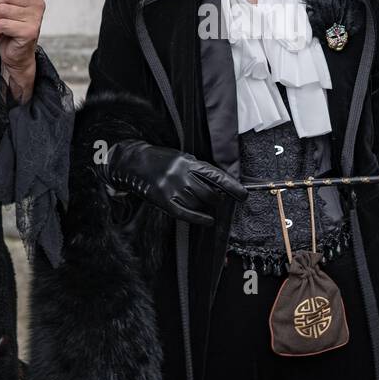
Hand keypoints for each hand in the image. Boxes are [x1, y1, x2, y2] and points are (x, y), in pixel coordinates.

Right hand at [98, 140, 247, 226]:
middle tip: (216, 198)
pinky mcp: (163, 200)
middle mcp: (181, 175)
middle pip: (209, 194)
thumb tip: (220, 186)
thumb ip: (199, 170)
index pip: (216, 176)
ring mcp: (172, 188)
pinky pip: (186, 213)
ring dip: (203, 206)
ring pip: (198, 204)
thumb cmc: (161, 160)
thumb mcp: (181, 158)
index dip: (232, 187)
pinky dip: (200, 218)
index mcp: (188, 161)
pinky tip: (208, 221)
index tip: (243, 195)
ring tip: (196, 199)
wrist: (134, 162)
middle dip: (217, 199)